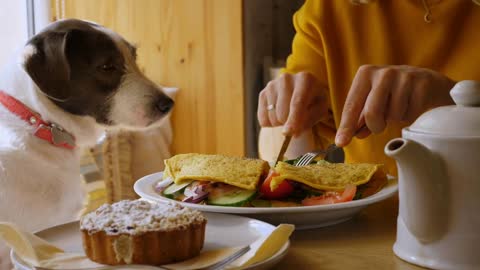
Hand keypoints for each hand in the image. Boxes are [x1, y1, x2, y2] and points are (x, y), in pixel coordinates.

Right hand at [257, 72, 327, 135]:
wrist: (303, 91)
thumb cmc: (314, 101)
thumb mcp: (319, 110)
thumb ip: (308, 121)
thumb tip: (291, 133)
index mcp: (305, 79)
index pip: (297, 103)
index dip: (293, 119)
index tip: (288, 133)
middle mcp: (286, 78)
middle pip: (282, 112)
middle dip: (289, 123)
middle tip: (297, 119)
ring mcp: (272, 85)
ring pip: (272, 116)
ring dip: (281, 123)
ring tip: (289, 115)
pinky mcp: (263, 93)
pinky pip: (263, 118)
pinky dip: (271, 123)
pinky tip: (279, 115)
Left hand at [335, 65, 455, 146]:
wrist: (428, 84)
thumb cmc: (393, 94)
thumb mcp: (373, 101)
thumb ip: (359, 120)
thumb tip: (345, 138)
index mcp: (365, 74)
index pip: (352, 106)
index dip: (346, 127)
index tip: (341, 142)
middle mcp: (383, 72)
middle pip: (372, 113)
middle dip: (375, 126)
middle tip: (380, 126)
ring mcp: (404, 76)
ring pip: (393, 116)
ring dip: (395, 120)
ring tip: (399, 109)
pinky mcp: (422, 84)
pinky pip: (411, 114)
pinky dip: (409, 117)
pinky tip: (411, 106)